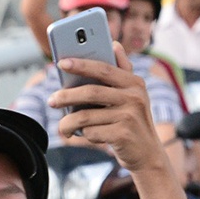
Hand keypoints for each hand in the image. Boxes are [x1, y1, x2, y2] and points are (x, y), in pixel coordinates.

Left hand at [51, 48, 166, 172]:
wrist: (147, 154)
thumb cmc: (133, 121)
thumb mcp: (133, 95)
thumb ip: (123, 71)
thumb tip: (114, 44)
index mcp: (134, 83)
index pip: (103, 68)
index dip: (81, 65)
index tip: (61, 63)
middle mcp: (134, 97)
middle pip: (91, 92)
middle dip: (67, 96)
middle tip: (52, 100)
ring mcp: (129, 117)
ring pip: (87, 116)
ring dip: (69, 122)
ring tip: (63, 127)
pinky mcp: (122, 135)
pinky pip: (92, 133)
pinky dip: (85, 135)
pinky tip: (86, 136)